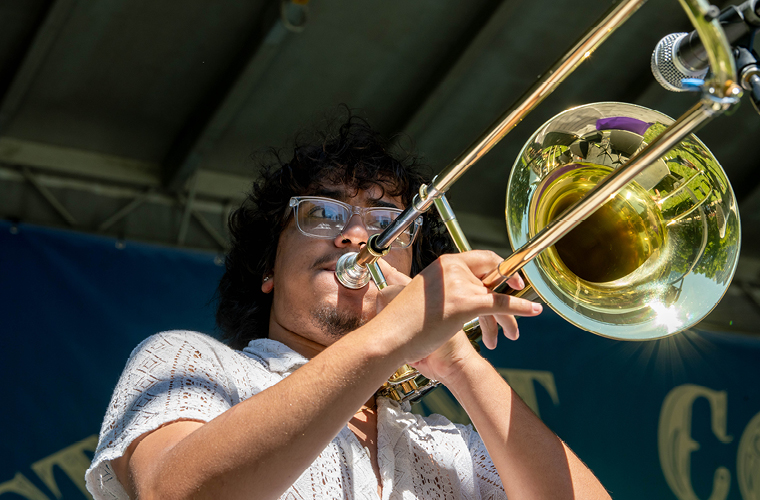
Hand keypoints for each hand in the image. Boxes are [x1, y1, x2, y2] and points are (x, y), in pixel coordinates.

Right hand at [373, 251, 541, 377]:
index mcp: (443, 264)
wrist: (390, 335)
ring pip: (496, 296)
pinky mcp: (464, 303)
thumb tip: (463, 296)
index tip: (512, 277)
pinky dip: (520, 308)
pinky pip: (500, 304)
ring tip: (512, 334)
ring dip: (509, 316)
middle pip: (492, 275)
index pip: (481, 259)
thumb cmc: (404, 322)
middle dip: (509, 286)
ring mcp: (459, 285)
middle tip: (521, 290)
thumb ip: (446, 289)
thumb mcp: (426, 295)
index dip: (500, 266)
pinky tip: (534, 311)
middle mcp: (452, 268)